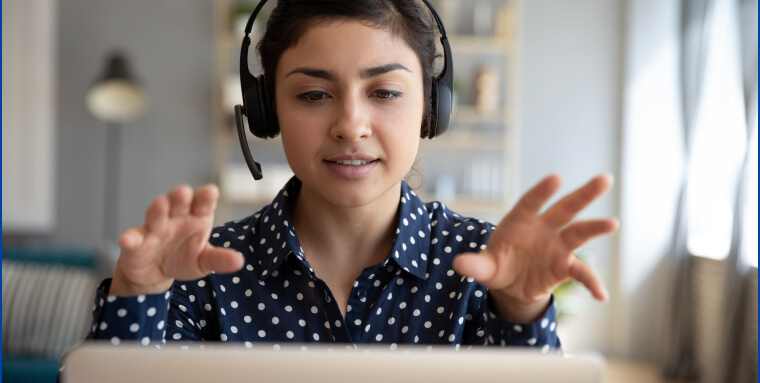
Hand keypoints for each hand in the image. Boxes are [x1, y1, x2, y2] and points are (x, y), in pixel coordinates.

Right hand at [109, 184, 243, 296]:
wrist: (156, 273)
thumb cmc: (184, 258)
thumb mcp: (204, 261)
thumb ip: (220, 260)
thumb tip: (239, 261)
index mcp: (196, 218)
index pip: (203, 204)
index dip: (206, 197)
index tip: (211, 192)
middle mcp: (176, 218)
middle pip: (178, 203)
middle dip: (181, 196)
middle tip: (184, 191)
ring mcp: (154, 228)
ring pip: (156, 215)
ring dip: (157, 209)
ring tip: (160, 203)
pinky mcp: (136, 242)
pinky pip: (132, 238)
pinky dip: (129, 238)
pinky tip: (128, 240)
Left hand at [452, 174, 618, 322]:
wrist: (510, 284)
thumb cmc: (496, 265)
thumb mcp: (484, 267)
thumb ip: (475, 265)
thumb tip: (459, 265)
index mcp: (520, 221)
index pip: (531, 202)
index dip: (542, 191)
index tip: (556, 178)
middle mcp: (543, 229)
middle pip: (565, 208)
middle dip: (584, 194)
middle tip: (605, 179)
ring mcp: (557, 246)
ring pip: (579, 233)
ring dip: (596, 227)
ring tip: (613, 223)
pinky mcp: (565, 266)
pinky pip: (581, 273)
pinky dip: (592, 283)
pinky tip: (601, 295)